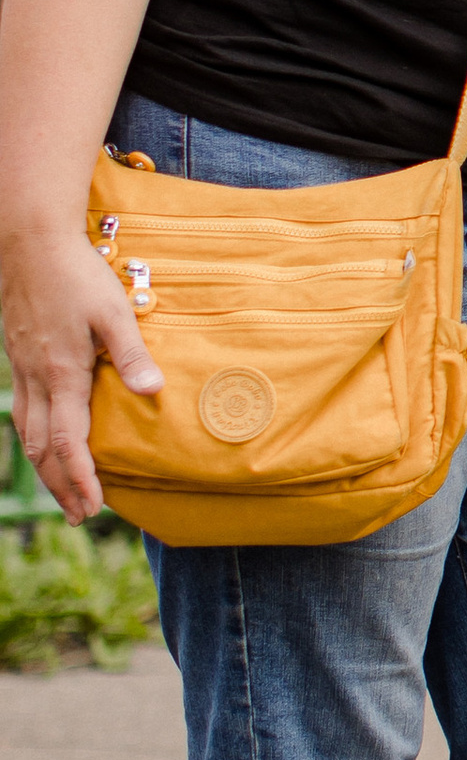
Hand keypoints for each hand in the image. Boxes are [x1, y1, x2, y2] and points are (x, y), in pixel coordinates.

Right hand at [0, 226, 158, 521]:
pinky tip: (42, 443)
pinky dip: (32, 439)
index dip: (80, 477)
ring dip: (44, 468)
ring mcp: (23, 370)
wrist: (29, 242)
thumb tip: (154, 392)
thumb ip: (132, 354)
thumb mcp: (113, 311)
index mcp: (61, 373)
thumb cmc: (77, 274)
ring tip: (63, 493)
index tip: (94, 506)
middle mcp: (36, 378)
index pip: (67, 441)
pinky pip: (22, 411)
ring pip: (27, 433)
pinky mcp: (19, 358)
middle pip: (42, 448)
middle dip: (61, 485)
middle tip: (81, 516)